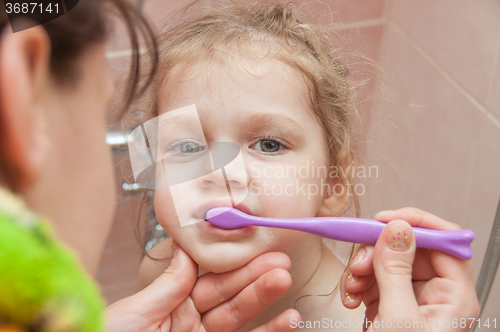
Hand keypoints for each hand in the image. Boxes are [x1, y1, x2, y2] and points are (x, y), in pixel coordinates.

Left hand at [105, 243, 299, 331]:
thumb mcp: (134, 313)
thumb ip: (167, 284)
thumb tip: (188, 249)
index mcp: (171, 303)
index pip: (207, 276)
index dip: (230, 261)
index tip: (249, 243)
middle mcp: (191, 320)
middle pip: (229, 293)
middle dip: (255, 275)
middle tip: (279, 259)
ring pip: (240, 315)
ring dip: (264, 297)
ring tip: (285, 279)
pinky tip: (288, 320)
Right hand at [339, 207, 478, 330]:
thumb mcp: (397, 319)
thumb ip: (396, 270)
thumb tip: (398, 229)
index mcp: (454, 297)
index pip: (444, 242)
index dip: (416, 224)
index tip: (385, 220)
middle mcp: (436, 295)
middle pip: (409, 249)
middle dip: (378, 252)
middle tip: (359, 262)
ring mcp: (411, 300)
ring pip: (387, 262)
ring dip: (363, 268)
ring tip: (352, 286)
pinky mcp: (391, 305)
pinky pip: (375, 279)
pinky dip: (358, 283)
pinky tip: (351, 297)